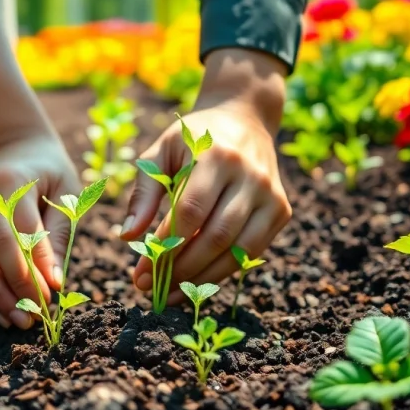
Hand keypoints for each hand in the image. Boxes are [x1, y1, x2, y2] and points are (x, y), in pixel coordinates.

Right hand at [0, 133, 80, 328]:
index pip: (22, 231)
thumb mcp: (65, 195)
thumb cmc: (48, 175)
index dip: (36, 268)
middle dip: (11, 288)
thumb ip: (58, 237)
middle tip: (31, 317)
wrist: (14, 149)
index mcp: (9, 180)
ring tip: (15, 320)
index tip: (51, 297)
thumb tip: (54, 282)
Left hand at [120, 48, 292, 301]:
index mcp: (216, 156)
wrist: (245, 118)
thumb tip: (127, 237)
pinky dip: (225, 270)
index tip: (140, 271)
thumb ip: (143, 192)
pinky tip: (199, 279)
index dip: (165, 246)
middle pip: (215, 235)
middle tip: (152, 287)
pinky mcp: (282, 210)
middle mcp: (250, 175)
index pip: (190, 211)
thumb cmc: (193, 138)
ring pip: (238, 250)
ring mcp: (270, 194)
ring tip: (173, 291)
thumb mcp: (161, 151)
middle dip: (181, 269)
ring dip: (203, 277)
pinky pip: (252, 251)